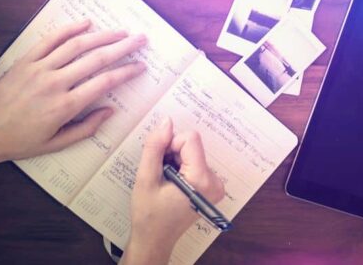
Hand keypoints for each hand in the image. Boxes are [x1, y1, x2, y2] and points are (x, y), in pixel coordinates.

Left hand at [0, 19, 146, 165]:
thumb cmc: (19, 142)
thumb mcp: (56, 144)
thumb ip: (86, 128)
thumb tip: (111, 111)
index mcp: (65, 106)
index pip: (104, 83)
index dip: (126, 72)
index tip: (141, 66)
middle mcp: (55, 83)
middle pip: (96, 59)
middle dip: (122, 47)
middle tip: (140, 39)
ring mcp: (39, 69)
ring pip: (77, 45)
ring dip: (102, 35)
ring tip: (120, 31)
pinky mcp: (25, 61)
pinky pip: (50, 40)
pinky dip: (69, 29)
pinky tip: (86, 23)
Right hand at [122, 118, 224, 264]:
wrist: (155, 240)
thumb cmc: (148, 214)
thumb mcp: (146, 178)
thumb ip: (155, 147)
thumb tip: (166, 121)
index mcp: (202, 179)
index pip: (190, 139)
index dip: (170, 145)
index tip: (160, 163)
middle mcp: (215, 181)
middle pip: (192, 145)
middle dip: (172, 154)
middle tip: (161, 175)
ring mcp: (216, 185)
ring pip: (192, 152)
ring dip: (175, 161)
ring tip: (165, 182)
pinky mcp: (211, 186)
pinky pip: (195, 161)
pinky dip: (181, 167)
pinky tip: (172, 184)